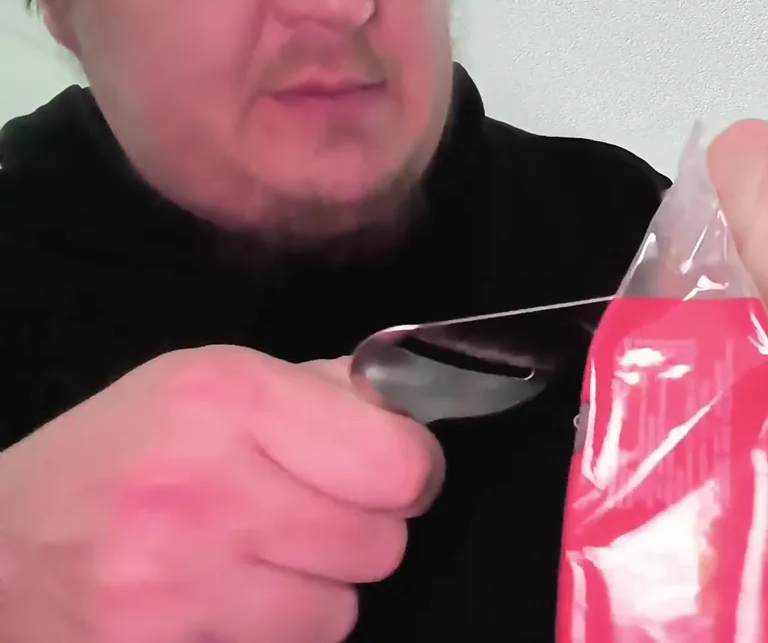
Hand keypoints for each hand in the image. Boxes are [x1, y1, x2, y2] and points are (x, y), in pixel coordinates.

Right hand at [0, 346, 441, 642]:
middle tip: (291, 520)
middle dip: (352, 534)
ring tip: (243, 566)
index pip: (401, 464)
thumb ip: (319, 392)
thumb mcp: (205, 388)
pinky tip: (213, 606)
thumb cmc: (116, 458)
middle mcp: (202, 488)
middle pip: (380, 543)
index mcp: (224, 399)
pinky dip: (266, 638)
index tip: (374, 473)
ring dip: (310, 595)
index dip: (404, 472)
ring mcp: (175, 584)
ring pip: (339, 612)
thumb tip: (412, 412)